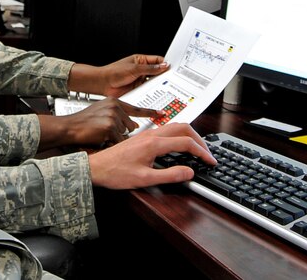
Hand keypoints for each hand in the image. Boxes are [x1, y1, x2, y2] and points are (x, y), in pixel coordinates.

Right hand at [37, 98, 162, 147]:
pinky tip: (99, 138)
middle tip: (105, 131)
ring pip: (124, 134)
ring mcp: (113, 116)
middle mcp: (115, 107)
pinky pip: (117, 141)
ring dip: (114, 137)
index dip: (150, 112)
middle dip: (121, 132)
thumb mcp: (101, 112)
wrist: (69, 127)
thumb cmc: (82, 122)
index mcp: (115, 102)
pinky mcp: (109, 127)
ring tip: (100, 133)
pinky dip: (110, 143)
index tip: (163, 113)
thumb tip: (132, 125)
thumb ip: (117, 115)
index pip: (136, 108)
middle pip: (130, 126)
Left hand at [67, 54, 169, 97]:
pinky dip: (153, 92)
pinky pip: (148, 91)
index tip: (175, 68)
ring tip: (169, 88)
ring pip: (153, 82)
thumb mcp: (134, 69)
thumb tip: (164, 66)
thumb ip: (150, 69)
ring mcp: (140, 80)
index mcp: (141, 60)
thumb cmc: (114, 72)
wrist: (102, 84)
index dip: (166, 64)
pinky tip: (158, 94)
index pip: (157, 61)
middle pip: (157, 72)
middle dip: (165, 75)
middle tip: (175, 79)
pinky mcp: (138, 90)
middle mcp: (141, 70)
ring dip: (159, 85)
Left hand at [87, 122, 215, 189]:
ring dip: (190, 136)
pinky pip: (168, 130)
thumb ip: (169, 175)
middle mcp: (152, 135)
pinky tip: (180, 147)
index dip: (202, 152)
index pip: (186, 143)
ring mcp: (148, 134)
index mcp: (154, 144)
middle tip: (208, 153)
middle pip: (184, 128)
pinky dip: (180, 136)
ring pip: (176, 127)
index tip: (210, 161)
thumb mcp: (145, 179)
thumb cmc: (116, 173)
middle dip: (200, 140)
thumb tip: (189, 172)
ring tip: (198, 149)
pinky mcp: (144, 137)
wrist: (96, 167)